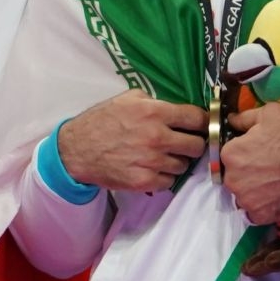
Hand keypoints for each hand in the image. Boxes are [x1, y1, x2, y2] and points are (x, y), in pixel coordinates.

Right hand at [56, 90, 206, 191]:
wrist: (76, 150)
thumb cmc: (101, 121)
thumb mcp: (128, 99)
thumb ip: (155, 102)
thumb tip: (179, 109)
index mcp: (154, 112)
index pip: (197, 118)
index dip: (203, 122)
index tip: (201, 125)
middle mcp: (157, 137)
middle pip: (197, 145)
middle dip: (193, 143)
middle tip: (184, 143)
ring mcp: (152, 161)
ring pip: (184, 165)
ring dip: (177, 161)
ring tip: (163, 156)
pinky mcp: (144, 181)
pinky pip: (169, 181)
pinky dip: (164, 176)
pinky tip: (152, 168)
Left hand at [220, 104, 279, 224]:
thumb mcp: (269, 114)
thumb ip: (244, 118)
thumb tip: (231, 120)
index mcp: (230, 154)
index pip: (228, 154)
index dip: (242, 151)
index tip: (256, 151)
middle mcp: (233, 180)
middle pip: (233, 175)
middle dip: (245, 171)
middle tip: (267, 166)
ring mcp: (246, 200)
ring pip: (243, 194)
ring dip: (253, 189)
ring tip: (274, 181)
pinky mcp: (260, 215)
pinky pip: (254, 211)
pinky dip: (263, 205)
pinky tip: (276, 195)